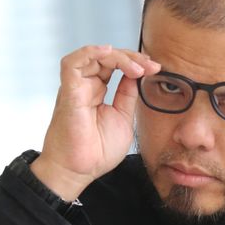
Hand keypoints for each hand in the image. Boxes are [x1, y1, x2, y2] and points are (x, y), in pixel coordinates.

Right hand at [30, 45, 159, 199]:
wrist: (80, 172)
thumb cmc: (96, 152)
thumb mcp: (123, 118)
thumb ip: (127, 96)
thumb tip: (135, 76)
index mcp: (96, 93)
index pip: (114, 66)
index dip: (134, 62)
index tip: (154, 68)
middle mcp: (85, 87)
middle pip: (106, 57)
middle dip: (131, 57)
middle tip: (150, 66)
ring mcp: (76, 88)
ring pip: (93, 56)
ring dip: (117, 56)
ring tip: (137, 66)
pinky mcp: (69, 93)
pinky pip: (72, 64)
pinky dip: (90, 52)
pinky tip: (109, 52)